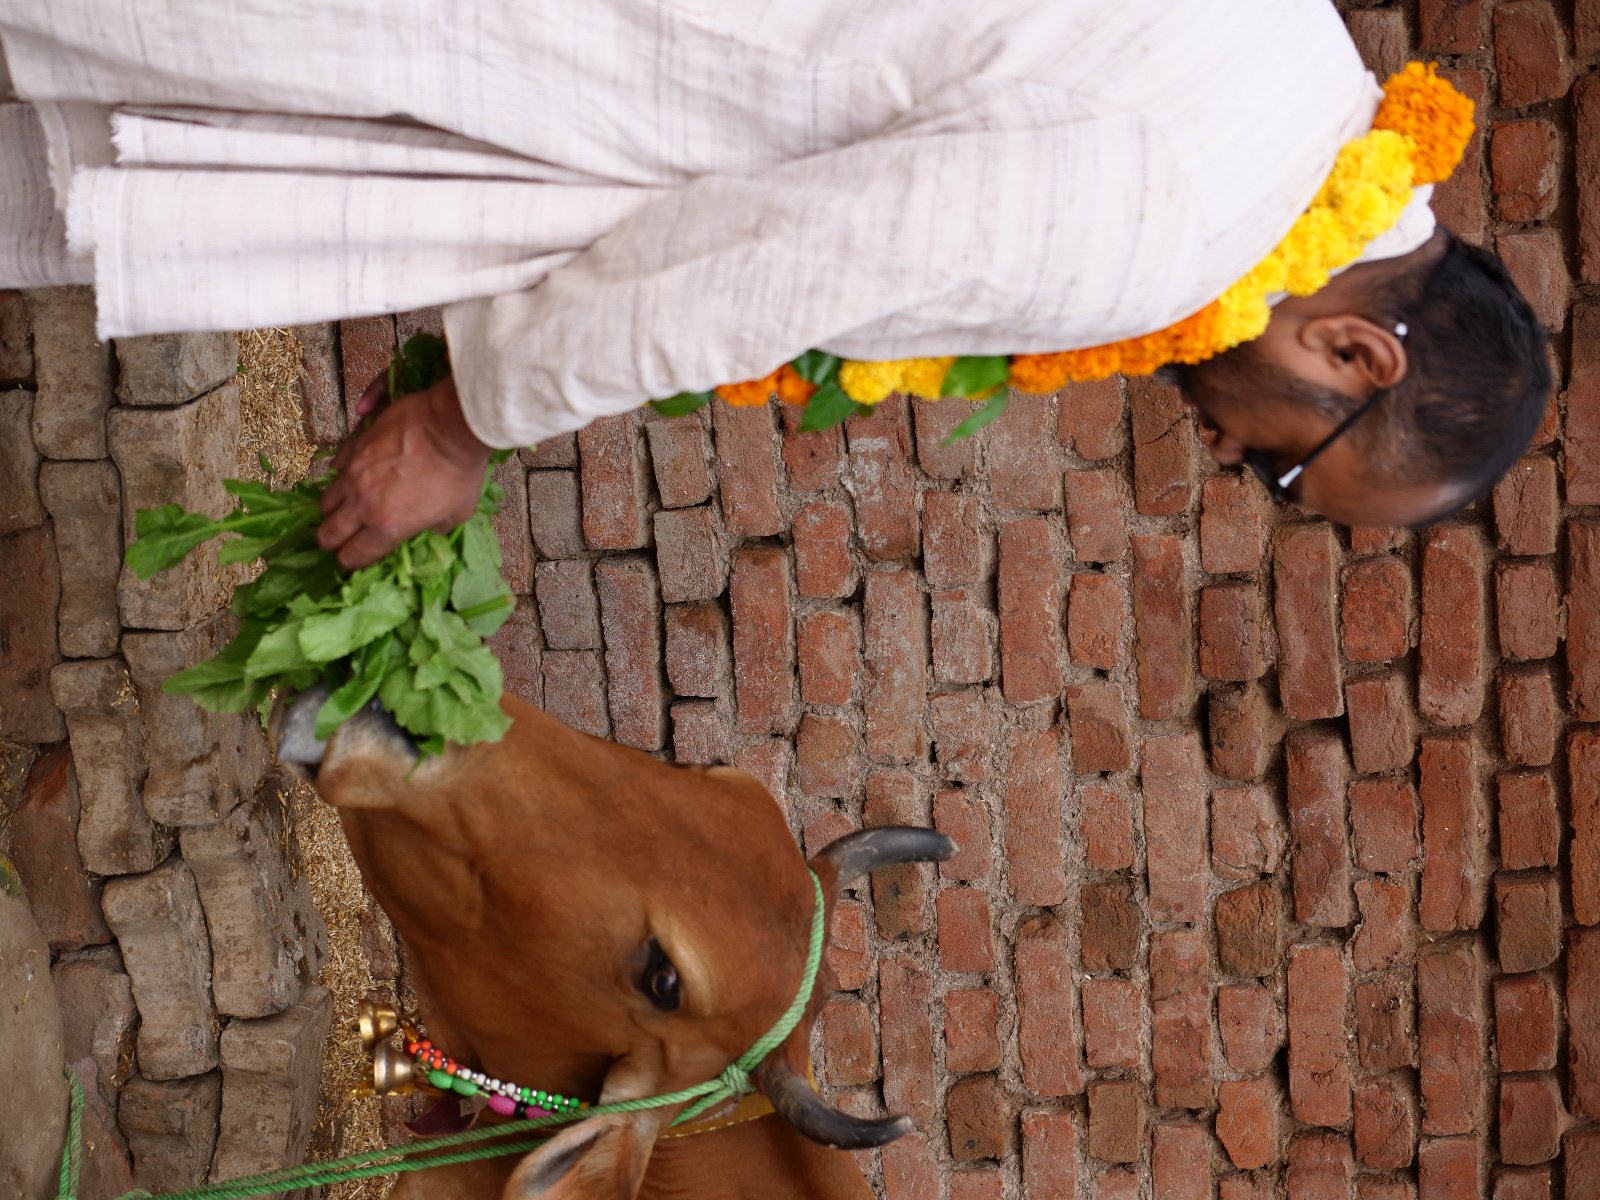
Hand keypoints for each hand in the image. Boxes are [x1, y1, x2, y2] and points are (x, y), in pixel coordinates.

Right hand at [317, 374, 492, 569]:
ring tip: (344, 510)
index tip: (353, 559)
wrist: (451, 425)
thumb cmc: (459, 472)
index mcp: (386, 528)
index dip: (350, 562)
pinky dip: (340, 476)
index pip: (353, 556)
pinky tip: (351, 476)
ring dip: (333, 511)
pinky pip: (336, 468)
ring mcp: (354, 474)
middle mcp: (363, 504)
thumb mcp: (457, 514)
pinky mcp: (353, 447)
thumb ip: (434, 528)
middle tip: (341, 540)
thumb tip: (425, 529)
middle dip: (332, 541)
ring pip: (326, 502)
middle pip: (328, 533)